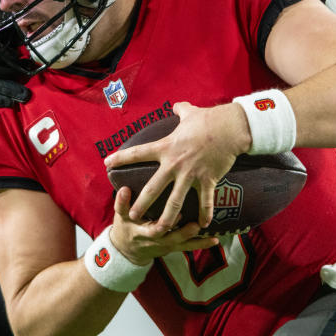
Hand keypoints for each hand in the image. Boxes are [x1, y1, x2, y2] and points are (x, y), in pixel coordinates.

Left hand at [104, 101, 249, 230]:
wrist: (229, 128)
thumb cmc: (209, 119)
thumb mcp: (191, 112)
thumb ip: (181, 110)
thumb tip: (177, 105)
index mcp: (166, 147)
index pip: (139, 153)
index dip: (121, 158)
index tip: (106, 163)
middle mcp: (175, 163)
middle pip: (153, 188)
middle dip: (141, 203)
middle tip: (132, 216)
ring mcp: (190, 174)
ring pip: (175, 201)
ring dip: (167, 218)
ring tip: (160, 230)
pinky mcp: (207, 180)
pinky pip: (205, 201)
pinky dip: (204, 214)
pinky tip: (203, 225)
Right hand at [108, 187, 218, 264]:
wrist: (128, 250)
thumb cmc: (127, 227)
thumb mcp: (121, 216)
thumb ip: (122, 204)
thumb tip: (124, 189)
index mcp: (143, 232)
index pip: (153, 230)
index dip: (163, 225)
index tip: (174, 215)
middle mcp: (157, 241)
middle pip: (172, 238)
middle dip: (184, 233)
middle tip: (195, 225)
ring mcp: (168, 245)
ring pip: (184, 244)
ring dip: (198, 241)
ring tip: (212, 236)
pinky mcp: (175, 246)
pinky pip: (190, 246)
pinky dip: (202, 244)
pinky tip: (215, 240)